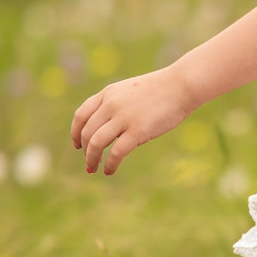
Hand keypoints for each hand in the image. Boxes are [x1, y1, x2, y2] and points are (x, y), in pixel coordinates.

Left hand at [71, 67, 194, 174]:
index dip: (75, 132)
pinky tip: (109, 170)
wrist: (181, 86)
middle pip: (86, 132)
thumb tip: (110, 131)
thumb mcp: (131, 92)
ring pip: (96, 143)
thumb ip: (117, 106)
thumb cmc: (161, 90)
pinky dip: (110, 164)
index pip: (81, 115)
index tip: (77, 145)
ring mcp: (123, 118)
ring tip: (93, 169)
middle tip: (89, 162)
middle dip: (85, 150)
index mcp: (108, 94)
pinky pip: (116, 152)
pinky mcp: (137, 131)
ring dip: (92, 159)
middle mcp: (111, 105)